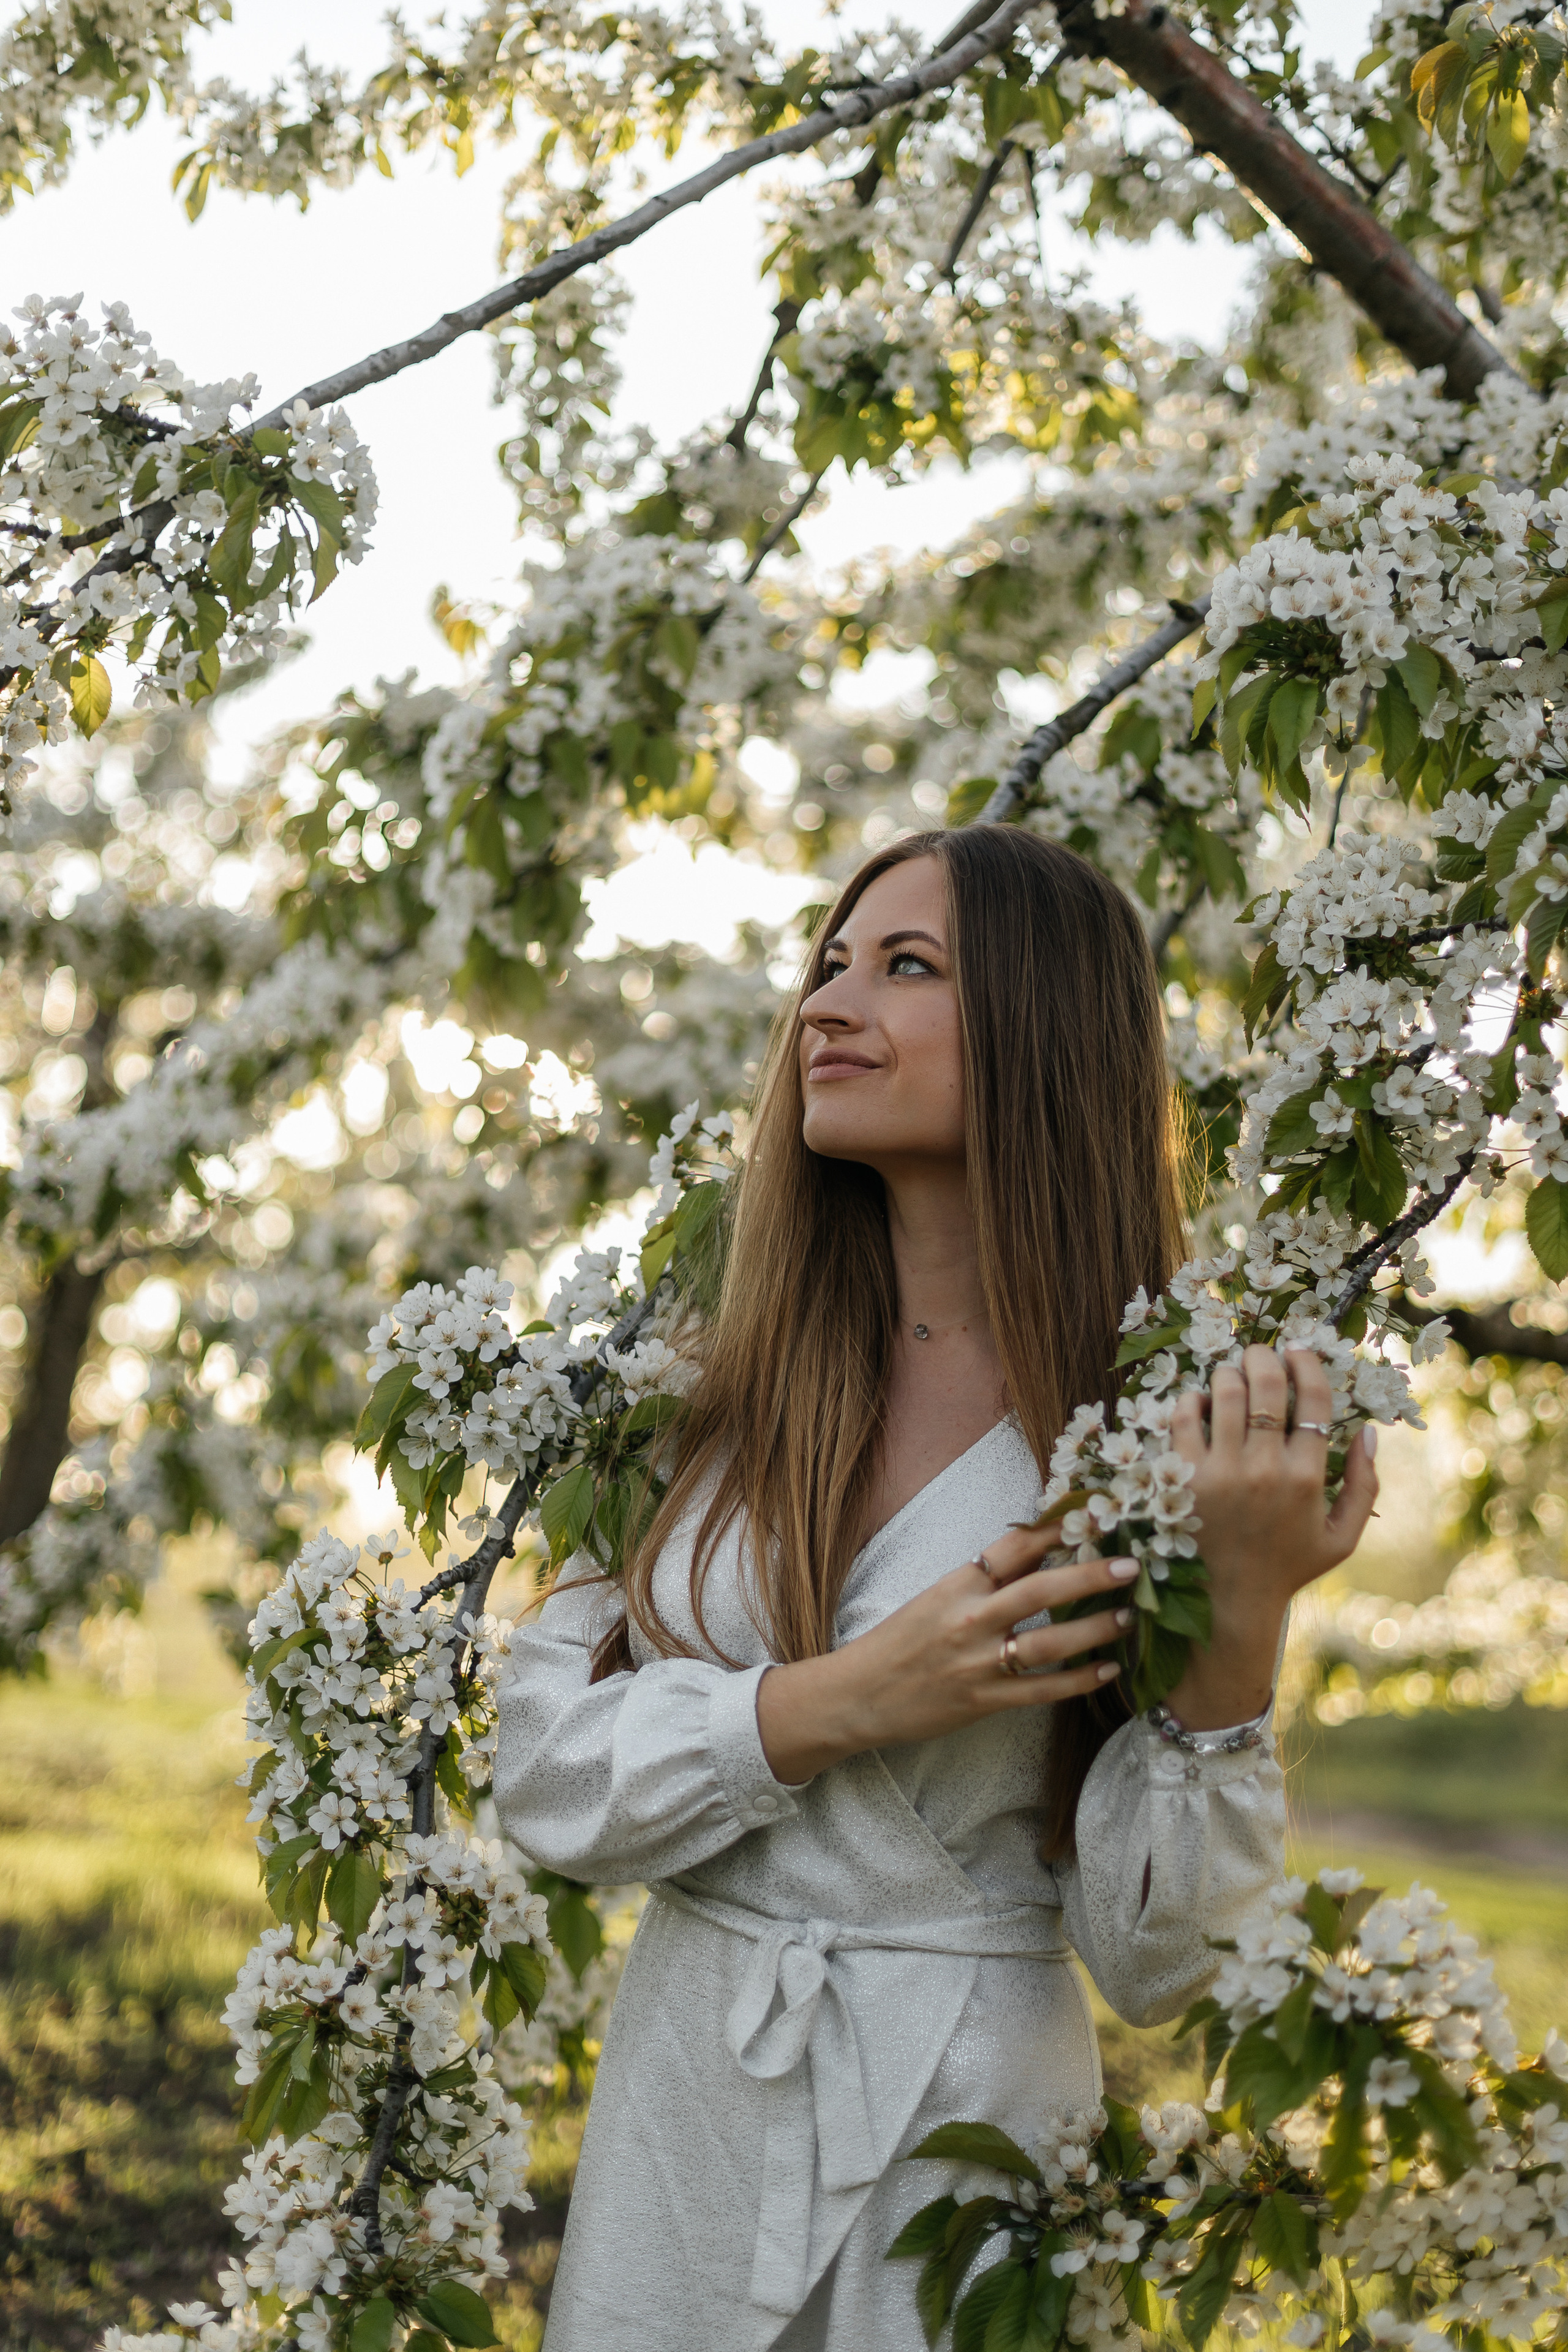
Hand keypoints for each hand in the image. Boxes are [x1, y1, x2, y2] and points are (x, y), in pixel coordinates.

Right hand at [754, 1524, 1137, 1785]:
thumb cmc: (899, 1642)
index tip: (1093, 1514)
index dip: (1055, 1529)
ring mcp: (979, 1663)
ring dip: (1094, 1629)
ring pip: (1049, 1644)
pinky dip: (1079, 1680)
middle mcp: (970, 1620)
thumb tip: (1039, 1549)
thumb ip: (986, 1578)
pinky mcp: (984, 1701)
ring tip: (1128, 1616)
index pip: (1012, 1547)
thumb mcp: (937, 1597)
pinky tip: (1108, 1669)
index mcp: (957, 1585)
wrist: (859, 1695)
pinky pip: (1042, 1691)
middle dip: (1089, 1575)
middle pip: (1040, 1590)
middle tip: (1130, 1564)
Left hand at [1165, 1345, 1379, 1728]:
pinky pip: (1184, 1415)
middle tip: (1261, 1355)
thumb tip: (1369, 1432)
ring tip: (1233, 1374)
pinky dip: (1193, 1398)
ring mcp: (1219, 1472)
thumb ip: (1365, 1486)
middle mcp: (1263, 1469)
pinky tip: (1203, 1403)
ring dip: (1230, 1372)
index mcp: (1306, 1479)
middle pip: (1266, 1384)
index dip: (1307, 1364)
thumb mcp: (1341, 1537)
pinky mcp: (1182, 1477)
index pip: (1312, 1400)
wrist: (1227, 1602)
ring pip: (1225, 1392)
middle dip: (1265, 1357)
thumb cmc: (1287, 1566)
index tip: (1300, 1351)